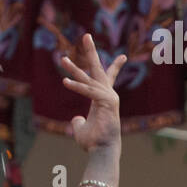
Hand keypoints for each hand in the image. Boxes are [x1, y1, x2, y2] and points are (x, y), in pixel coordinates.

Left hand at [60, 35, 123, 153]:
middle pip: (99, 69)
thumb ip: (78, 122)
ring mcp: (108, 97)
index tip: (124, 56)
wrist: (102, 151)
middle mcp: (107, 94)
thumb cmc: (94, 141)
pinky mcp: (105, 102)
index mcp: (104, 98)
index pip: (109, 78)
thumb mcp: (82, 129)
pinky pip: (88, 91)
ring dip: (73, 68)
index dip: (115, 66)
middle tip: (86, 35)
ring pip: (88, 78)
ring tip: (62, 59)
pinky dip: (76, 86)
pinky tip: (65, 81)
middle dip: (91, 52)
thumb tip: (76, 119)